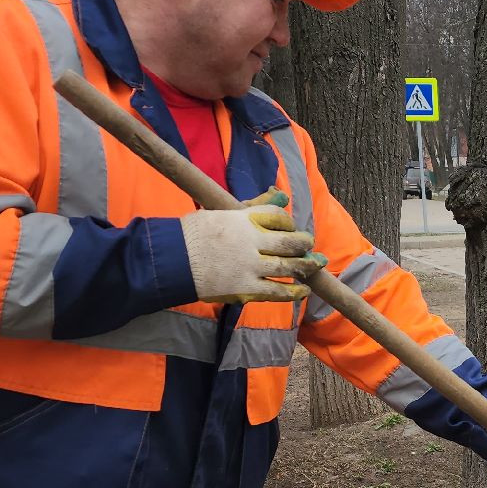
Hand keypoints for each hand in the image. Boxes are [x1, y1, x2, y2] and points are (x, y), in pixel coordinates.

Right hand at [182, 188, 324, 302]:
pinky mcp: (246, 289)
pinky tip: (303, 289)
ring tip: (315, 264)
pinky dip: (293, 291)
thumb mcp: (219, 212)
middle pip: (288, 241)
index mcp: (243, 219)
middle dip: (303, 242)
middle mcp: (251, 242)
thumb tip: (281, 195)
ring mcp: (250, 266)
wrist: (171, 262)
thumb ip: (252, 205)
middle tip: (309, 244)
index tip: (289, 226)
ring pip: (287, 266)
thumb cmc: (191, 235)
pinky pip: (276, 291)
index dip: (287, 221)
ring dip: (305, 266)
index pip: (277, 216)